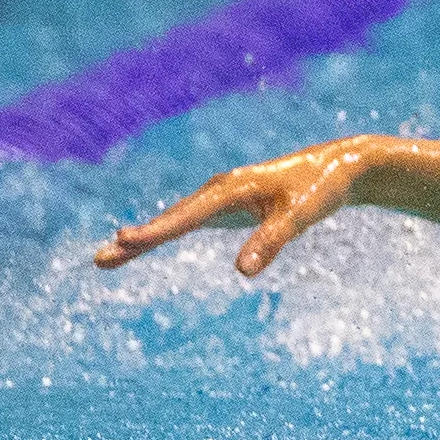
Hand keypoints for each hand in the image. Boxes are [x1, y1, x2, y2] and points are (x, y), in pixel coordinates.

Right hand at [96, 138, 403, 278]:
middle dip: (137, 240)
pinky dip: (162, 233)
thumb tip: (242, 272)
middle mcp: (219, 190)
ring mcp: (220, 197)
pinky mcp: (227, 205)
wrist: (338, 167)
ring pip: (175, 220)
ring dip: (143, 238)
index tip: (125, 240)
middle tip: (101, 260)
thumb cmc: (321, 190)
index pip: (187, 216)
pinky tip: (143, 245)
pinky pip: (186, 222)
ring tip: (109, 258)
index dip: (156, 231)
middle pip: (171, 219)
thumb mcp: (301, 216)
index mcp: (232, 189)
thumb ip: (272, 241)